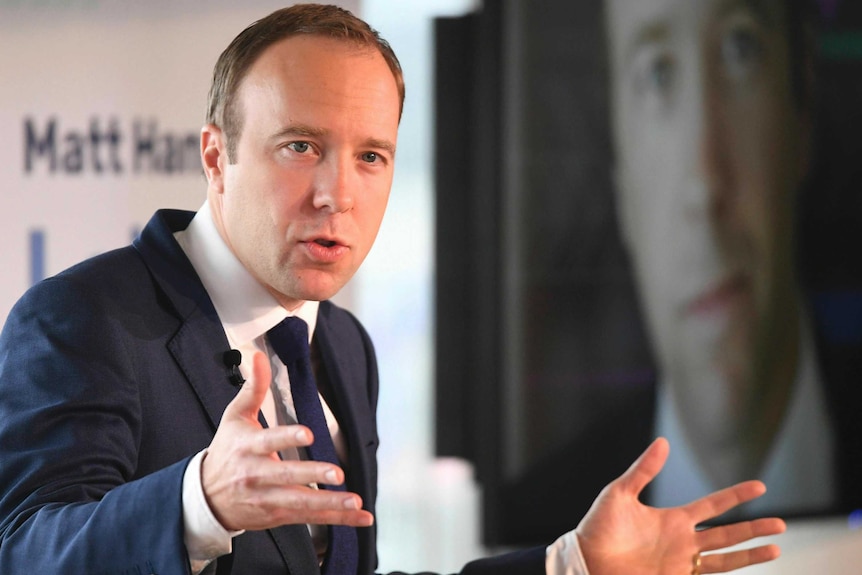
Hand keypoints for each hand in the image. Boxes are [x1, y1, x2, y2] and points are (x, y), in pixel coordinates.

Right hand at [201, 351, 373, 530]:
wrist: (205, 497)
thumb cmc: (226, 451)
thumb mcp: (235, 417)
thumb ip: (253, 388)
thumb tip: (257, 356)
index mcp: (247, 448)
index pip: (269, 441)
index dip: (287, 438)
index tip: (308, 433)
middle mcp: (257, 475)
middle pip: (286, 476)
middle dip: (312, 476)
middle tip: (336, 473)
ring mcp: (267, 499)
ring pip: (301, 503)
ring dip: (330, 504)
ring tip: (354, 503)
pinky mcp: (278, 516)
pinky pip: (310, 519)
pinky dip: (336, 519)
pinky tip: (360, 518)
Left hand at [575, 438, 784, 574]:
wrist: (586, 560)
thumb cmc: (599, 526)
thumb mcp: (620, 493)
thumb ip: (644, 471)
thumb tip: (663, 442)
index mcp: (673, 519)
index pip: (713, 506)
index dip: (736, 496)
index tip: (760, 486)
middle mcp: (683, 542)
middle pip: (727, 534)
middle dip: (753, 528)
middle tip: (781, 524)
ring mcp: (680, 564)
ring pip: (724, 559)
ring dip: (749, 555)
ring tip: (776, 549)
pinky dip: (726, 572)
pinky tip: (743, 567)